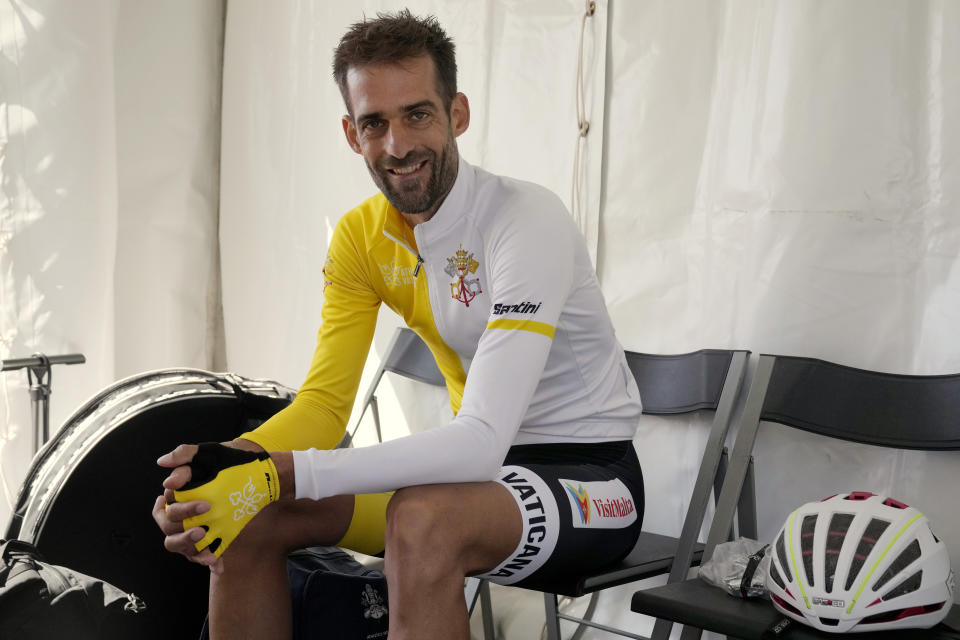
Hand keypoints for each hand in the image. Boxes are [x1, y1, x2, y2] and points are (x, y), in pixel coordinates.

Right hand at [172, 442, 279, 558]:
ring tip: (207, 550)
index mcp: (177, 497)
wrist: (257, 475)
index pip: (162, 510)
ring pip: (181, 546)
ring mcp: (196, 527)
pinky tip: (218, 564)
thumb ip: (185, 455)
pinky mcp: (212, 537)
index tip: (194, 505)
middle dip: (183, 530)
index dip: (171, 510)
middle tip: (202, 528)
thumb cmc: (228, 462)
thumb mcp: (209, 453)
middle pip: (170, 530)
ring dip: (191, 549)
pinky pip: (203, 554)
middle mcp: (183, 516)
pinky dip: (208, 560)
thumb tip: (164, 469)